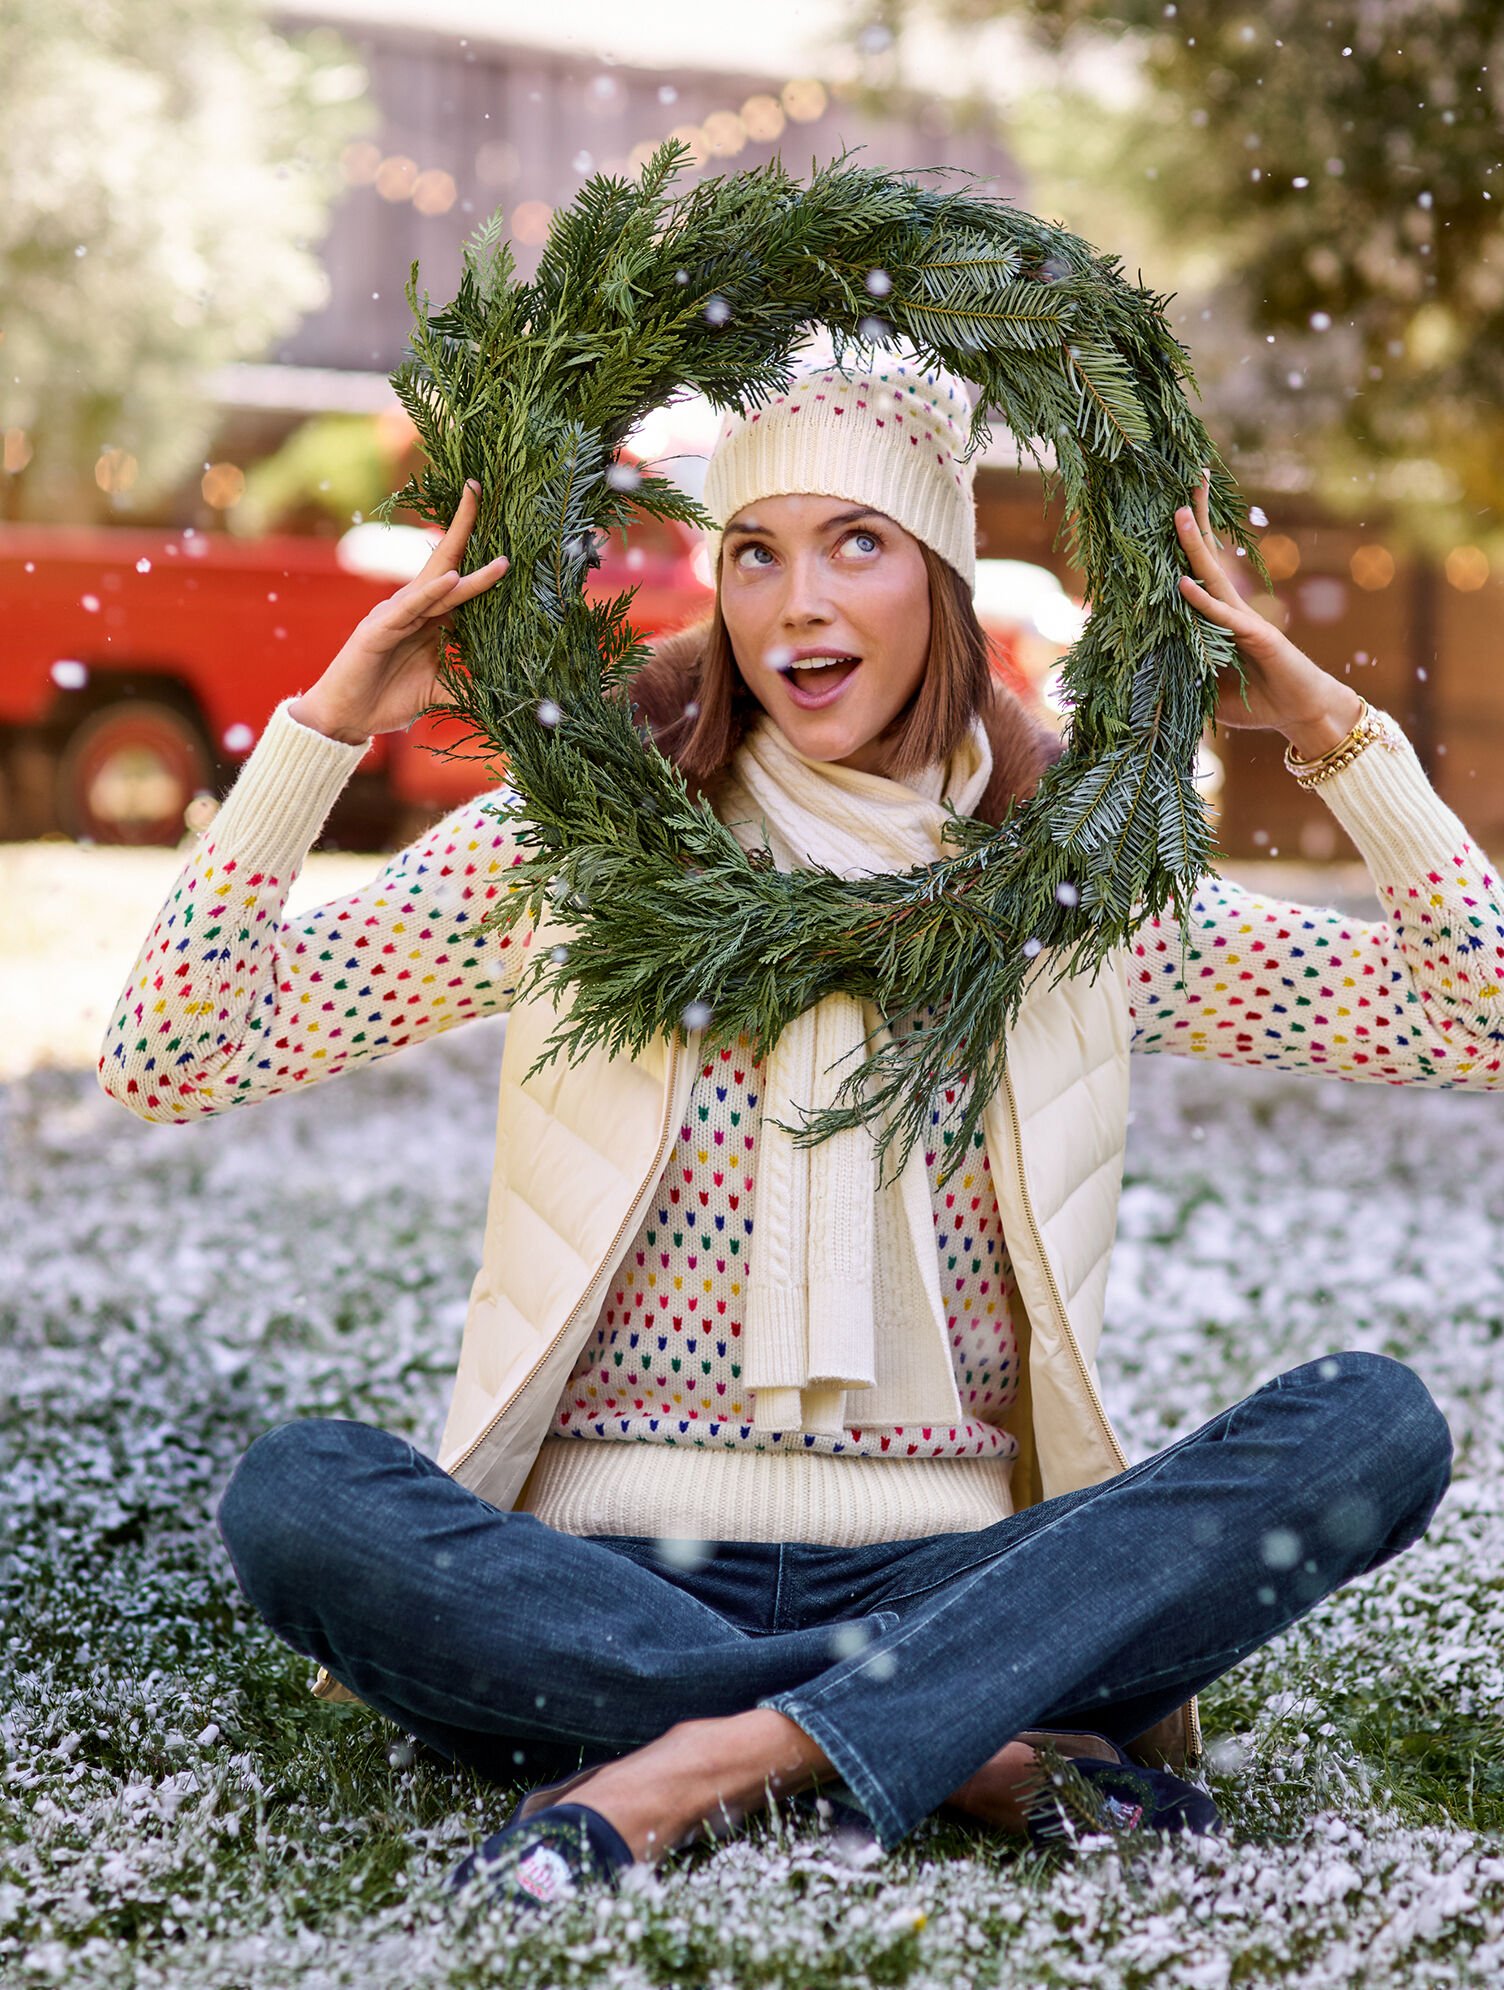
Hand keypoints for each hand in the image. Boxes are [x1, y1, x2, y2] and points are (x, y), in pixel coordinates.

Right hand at [291, 481, 508, 741]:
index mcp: (430, 619)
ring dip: (464, 565)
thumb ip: (468, 685)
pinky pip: (409, 609)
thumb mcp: (440, 691)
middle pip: (444, 562)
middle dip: (463, 528)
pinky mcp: (376, 631)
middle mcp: (413, 609)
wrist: (347, 720)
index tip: (506, 527)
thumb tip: (505, 692)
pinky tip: (453, 581)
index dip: (479, 555)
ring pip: (434, 585)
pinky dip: (431, 594)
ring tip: (498, 557)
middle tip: (481, 490)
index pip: (459, 579)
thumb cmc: (388, 700)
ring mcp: (393, 616)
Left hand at [1175, 469, 1360, 760]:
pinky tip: (1182, 583)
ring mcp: (1245, 620)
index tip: (1171, 508)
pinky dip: (1201, 602)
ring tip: (1178, 511)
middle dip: (1196, 518)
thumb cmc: (1256, 701)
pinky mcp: (1257, 638)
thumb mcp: (1206, 687)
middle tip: (1184, 480)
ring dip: (1195, 545)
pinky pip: (1223, 618)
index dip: (1187, 542)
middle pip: (1209, 557)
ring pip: (1214, 575)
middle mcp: (1232, 609)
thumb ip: (1182, 671)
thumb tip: (1145, 668)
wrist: (1301, 715)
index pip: (1199, 571)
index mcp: (1220, 617)